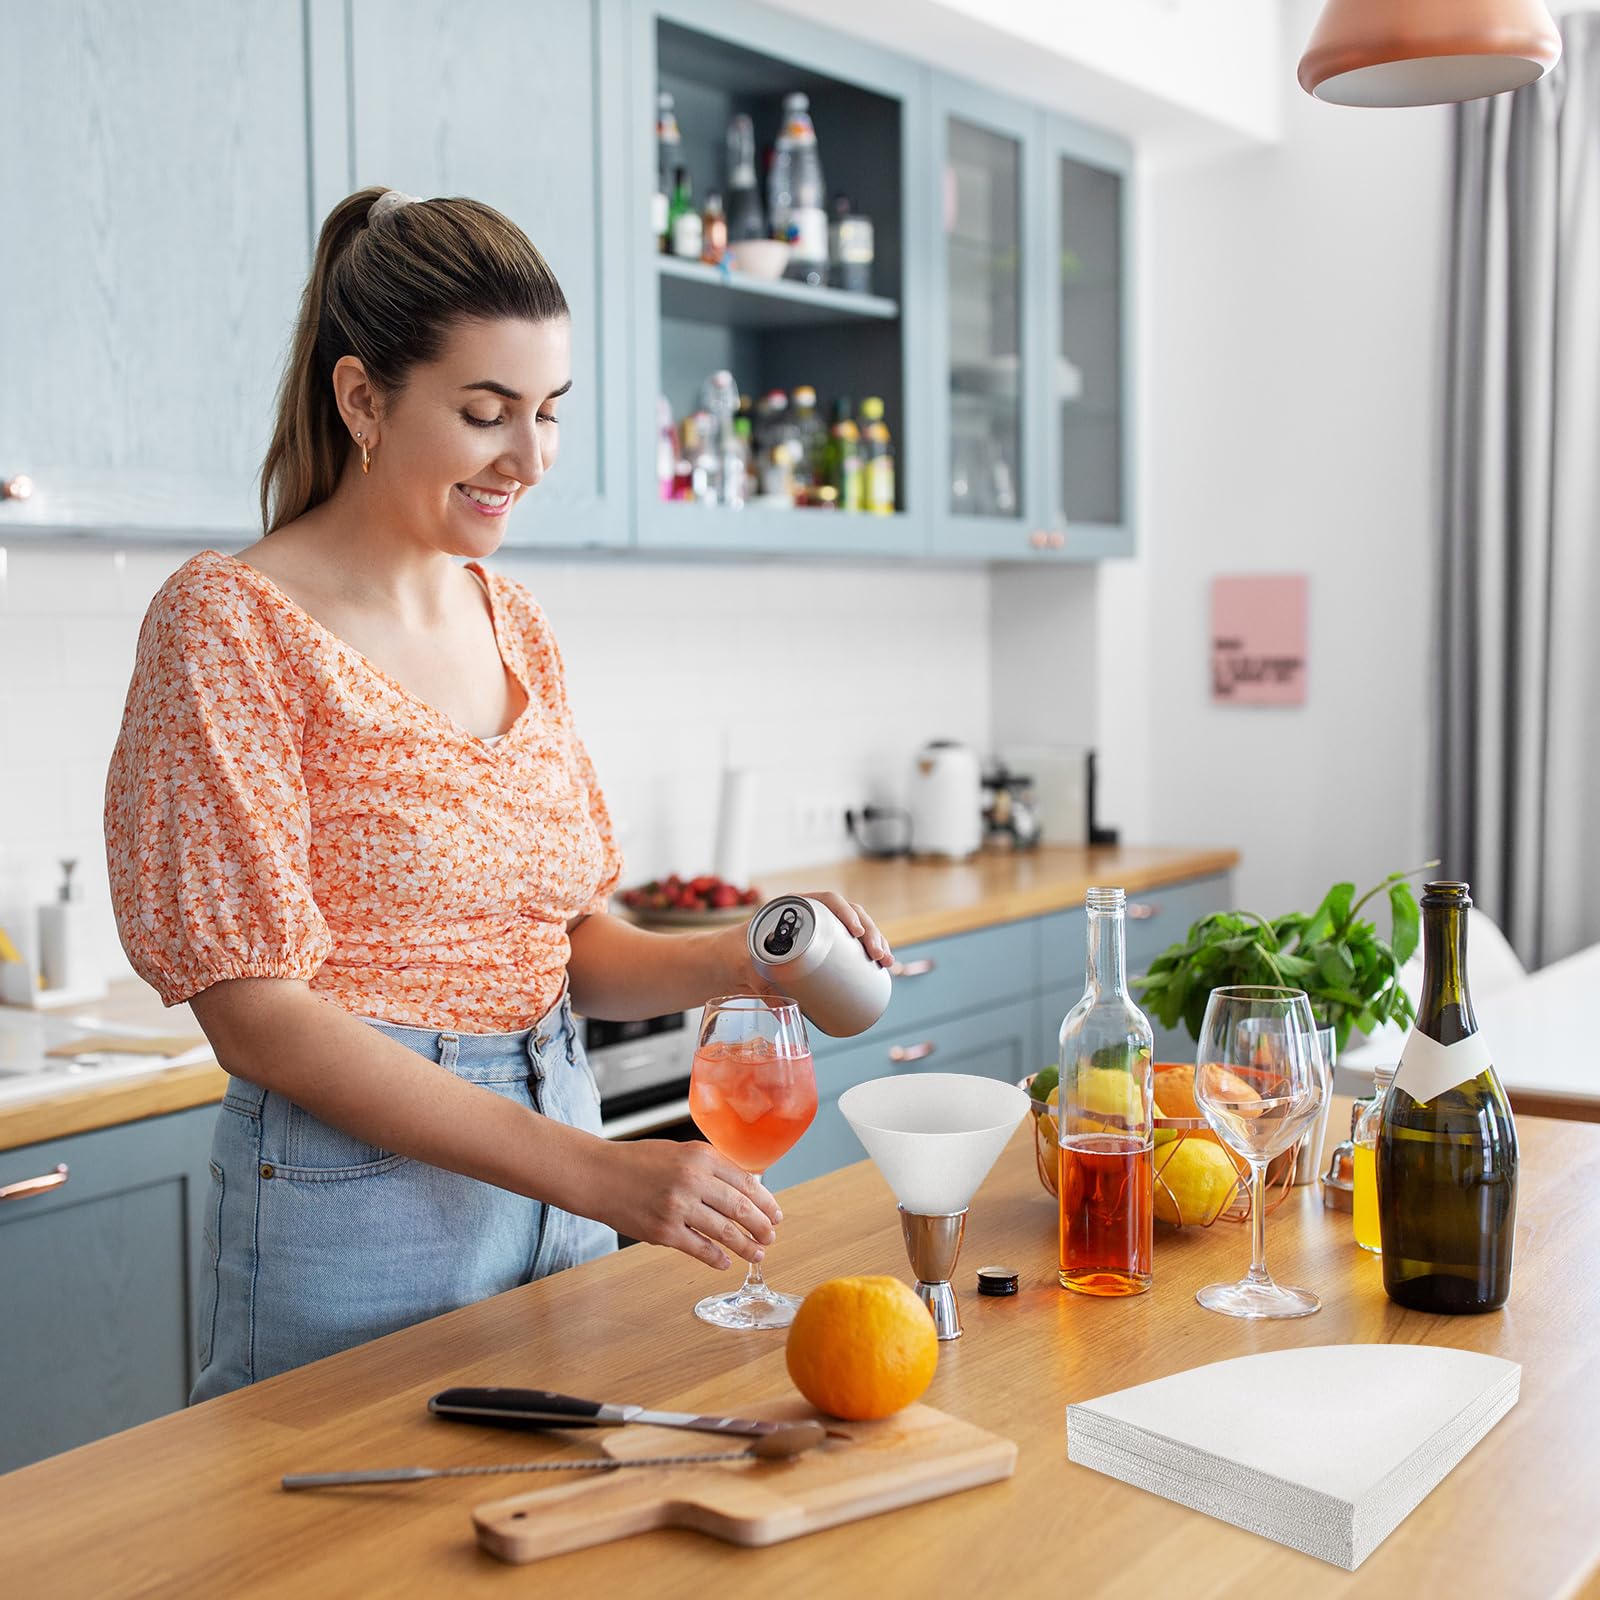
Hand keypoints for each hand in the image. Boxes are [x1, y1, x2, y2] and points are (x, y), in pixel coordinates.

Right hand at [595, 1138, 781, 1270]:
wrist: (599, 1175)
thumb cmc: (639, 1162)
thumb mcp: (680, 1152)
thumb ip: (710, 1168)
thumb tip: (745, 1189)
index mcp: (700, 1156)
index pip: (747, 1182)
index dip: (766, 1201)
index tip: (776, 1213)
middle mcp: (693, 1180)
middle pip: (742, 1208)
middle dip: (762, 1226)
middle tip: (771, 1236)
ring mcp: (678, 1208)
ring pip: (725, 1232)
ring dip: (746, 1246)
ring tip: (757, 1253)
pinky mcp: (664, 1232)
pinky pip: (699, 1249)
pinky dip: (717, 1258)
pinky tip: (725, 1263)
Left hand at [712, 892, 894, 996]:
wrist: (724, 962)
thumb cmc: (732, 954)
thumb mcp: (747, 967)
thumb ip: (762, 988)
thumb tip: (784, 1015)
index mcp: (792, 908)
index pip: (827, 901)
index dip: (847, 913)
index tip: (856, 932)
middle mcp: (808, 917)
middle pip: (847, 917)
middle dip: (870, 933)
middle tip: (878, 956)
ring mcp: (815, 934)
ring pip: (851, 932)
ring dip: (875, 942)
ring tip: (886, 963)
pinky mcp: (818, 952)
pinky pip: (846, 946)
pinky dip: (865, 952)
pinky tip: (882, 964)